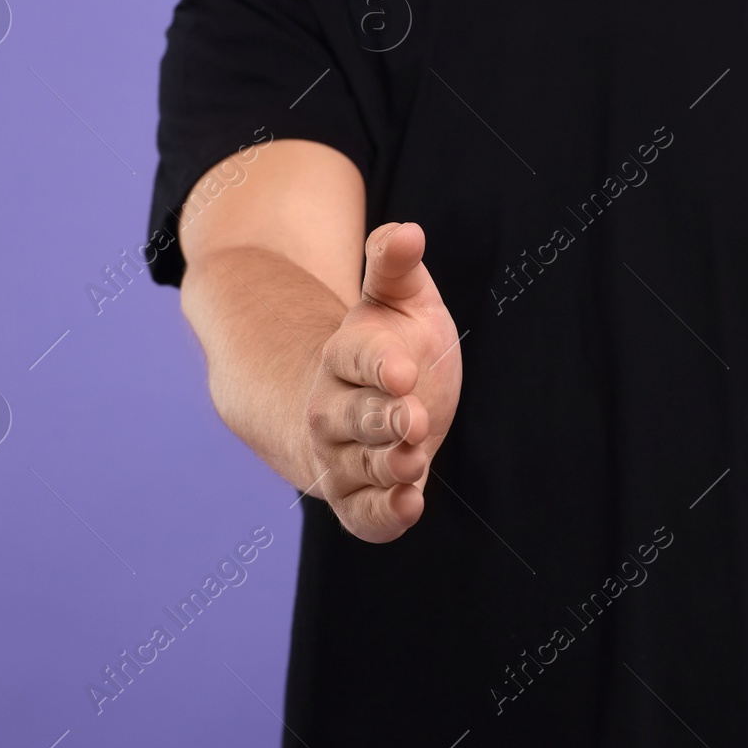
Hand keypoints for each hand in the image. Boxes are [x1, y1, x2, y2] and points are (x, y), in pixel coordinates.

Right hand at [302, 221, 461, 542]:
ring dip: (384, 467)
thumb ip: (395, 267)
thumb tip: (408, 232)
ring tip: (414, 460)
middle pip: (347, 417)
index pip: (357, 357)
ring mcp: (342, 456)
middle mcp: (333, 409)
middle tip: (414, 420)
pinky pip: (363, 513)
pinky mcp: (358, 497)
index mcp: (346, 355)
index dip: (378, 364)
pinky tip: (411, 506)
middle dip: (378, 420)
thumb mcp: (400, 298)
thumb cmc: (393, 343)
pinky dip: (383, 514)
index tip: (404, 370)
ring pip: (355, 466)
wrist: (369, 403)